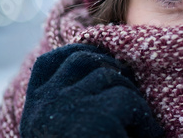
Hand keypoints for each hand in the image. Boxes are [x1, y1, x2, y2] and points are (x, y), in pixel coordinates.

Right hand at [20, 44, 163, 137]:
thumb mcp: (68, 126)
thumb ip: (71, 98)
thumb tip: (96, 57)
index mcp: (36, 109)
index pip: (51, 62)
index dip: (78, 53)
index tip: (99, 58)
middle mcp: (46, 104)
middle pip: (84, 60)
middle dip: (111, 71)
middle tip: (129, 100)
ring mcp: (68, 107)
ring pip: (111, 76)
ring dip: (129, 96)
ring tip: (135, 124)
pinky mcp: (98, 117)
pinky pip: (130, 99)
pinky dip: (144, 119)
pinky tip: (147, 136)